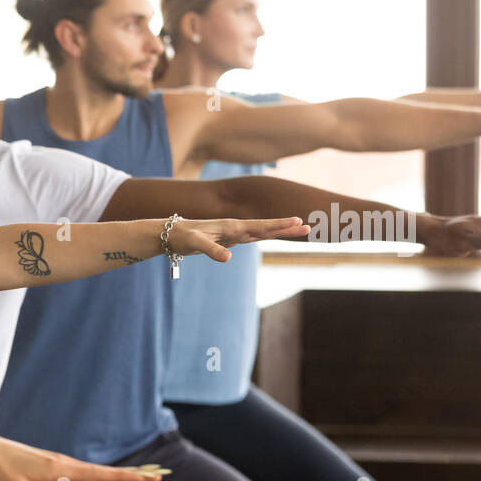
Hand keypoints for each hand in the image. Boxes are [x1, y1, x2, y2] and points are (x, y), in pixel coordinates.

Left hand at [0, 434, 163, 480]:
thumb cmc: (2, 472)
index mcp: (62, 469)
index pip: (101, 477)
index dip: (126, 478)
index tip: (150, 478)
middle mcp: (66, 464)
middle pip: (106, 472)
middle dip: (134, 474)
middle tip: (162, 474)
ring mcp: (62, 465)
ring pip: (97, 471)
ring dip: (121, 473)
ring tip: (145, 475)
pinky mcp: (56, 468)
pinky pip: (86, 472)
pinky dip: (103, 474)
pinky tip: (109, 478)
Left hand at [166, 217, 311, 261]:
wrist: (172, 233)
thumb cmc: (182, 236)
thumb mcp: (195, 243)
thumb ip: (212, 250)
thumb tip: (228, 259)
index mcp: (232, 226)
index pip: (260, 226)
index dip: (278, 225)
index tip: (296, 221)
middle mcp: (236, 228)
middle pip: (267, 228)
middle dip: (287, 228)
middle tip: (308, 226)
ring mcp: (235, 233)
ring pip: (263, 232)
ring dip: (280, 231)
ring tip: (300, 229)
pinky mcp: (231, 239)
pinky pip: (254, 237)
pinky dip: (267, 235)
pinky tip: (276, 234)